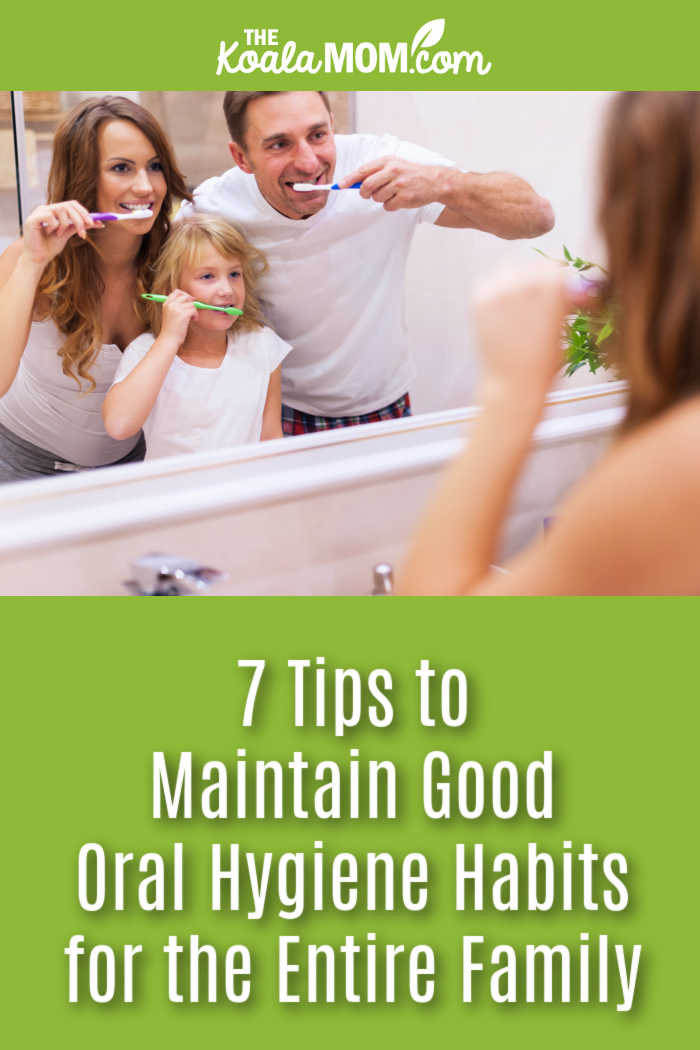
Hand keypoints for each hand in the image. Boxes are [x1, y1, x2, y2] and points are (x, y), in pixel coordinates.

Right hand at [21, 201, 100, 266]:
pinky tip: (48, 232)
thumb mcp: (67, 234)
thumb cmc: (50, 246)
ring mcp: (39, 211)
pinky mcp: (33, 218)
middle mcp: (47, 208)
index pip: (72, 204)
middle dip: (79, 218)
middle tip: (83, 232)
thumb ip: (78, 226)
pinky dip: (53, 226)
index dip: (84, 212)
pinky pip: (50, 216)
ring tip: (59, 234)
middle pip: (68, 205)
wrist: (38, 258)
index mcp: (54, 211)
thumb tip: (97, 222)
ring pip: (61, 209)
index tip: (95, 222)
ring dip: (65, 224)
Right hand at [160, 290, 197, 344]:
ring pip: (191, 304)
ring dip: (194, 311)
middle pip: (186, 296)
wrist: (169, 339)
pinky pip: (194, 310)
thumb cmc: (171, 329)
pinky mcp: (183, 314)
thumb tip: (190, 299)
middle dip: (191, 302)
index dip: (185, 295)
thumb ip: (176, 306)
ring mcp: (176, 309)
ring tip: (192, 318)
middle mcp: (171, 304)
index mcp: (166, 303)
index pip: (177, 292)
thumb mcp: (170, 314)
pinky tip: (193, 320)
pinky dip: (196, 315)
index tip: (190, 300)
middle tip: (193, 310)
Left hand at [339, 156, 446, 211]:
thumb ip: (376, 172)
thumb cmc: (410, 173)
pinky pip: (387, 206)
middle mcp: (393, 171)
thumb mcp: (394, 165)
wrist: (434, 181)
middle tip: (368, 194)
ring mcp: (399, 185)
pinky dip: (390, 205)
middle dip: (364, 193)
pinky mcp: (404, 198)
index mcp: (388, 161)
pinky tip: (399, 199)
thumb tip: (356, 183)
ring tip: (392, 193)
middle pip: (367, 186)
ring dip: (380, 199)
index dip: (350, 179)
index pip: (363, 170)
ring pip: (376, 197)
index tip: (340, 185)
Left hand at [472, 264, 593, 404]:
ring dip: (517, 282)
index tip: (562, 292)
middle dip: (540, 282)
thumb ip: (569, 301)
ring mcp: (499, 289)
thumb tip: (576, 288)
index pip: (557, 268)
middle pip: (534, 267)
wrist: (513, 384)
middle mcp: (525, 282)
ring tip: (520, 306)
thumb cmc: (544, 363)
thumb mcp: (564, 327)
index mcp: (553, 287)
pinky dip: (496, 291)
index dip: (560, 281)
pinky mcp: (479, 299)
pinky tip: (503, 310)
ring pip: (510, 270)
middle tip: (541, 302)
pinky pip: (489, 282)